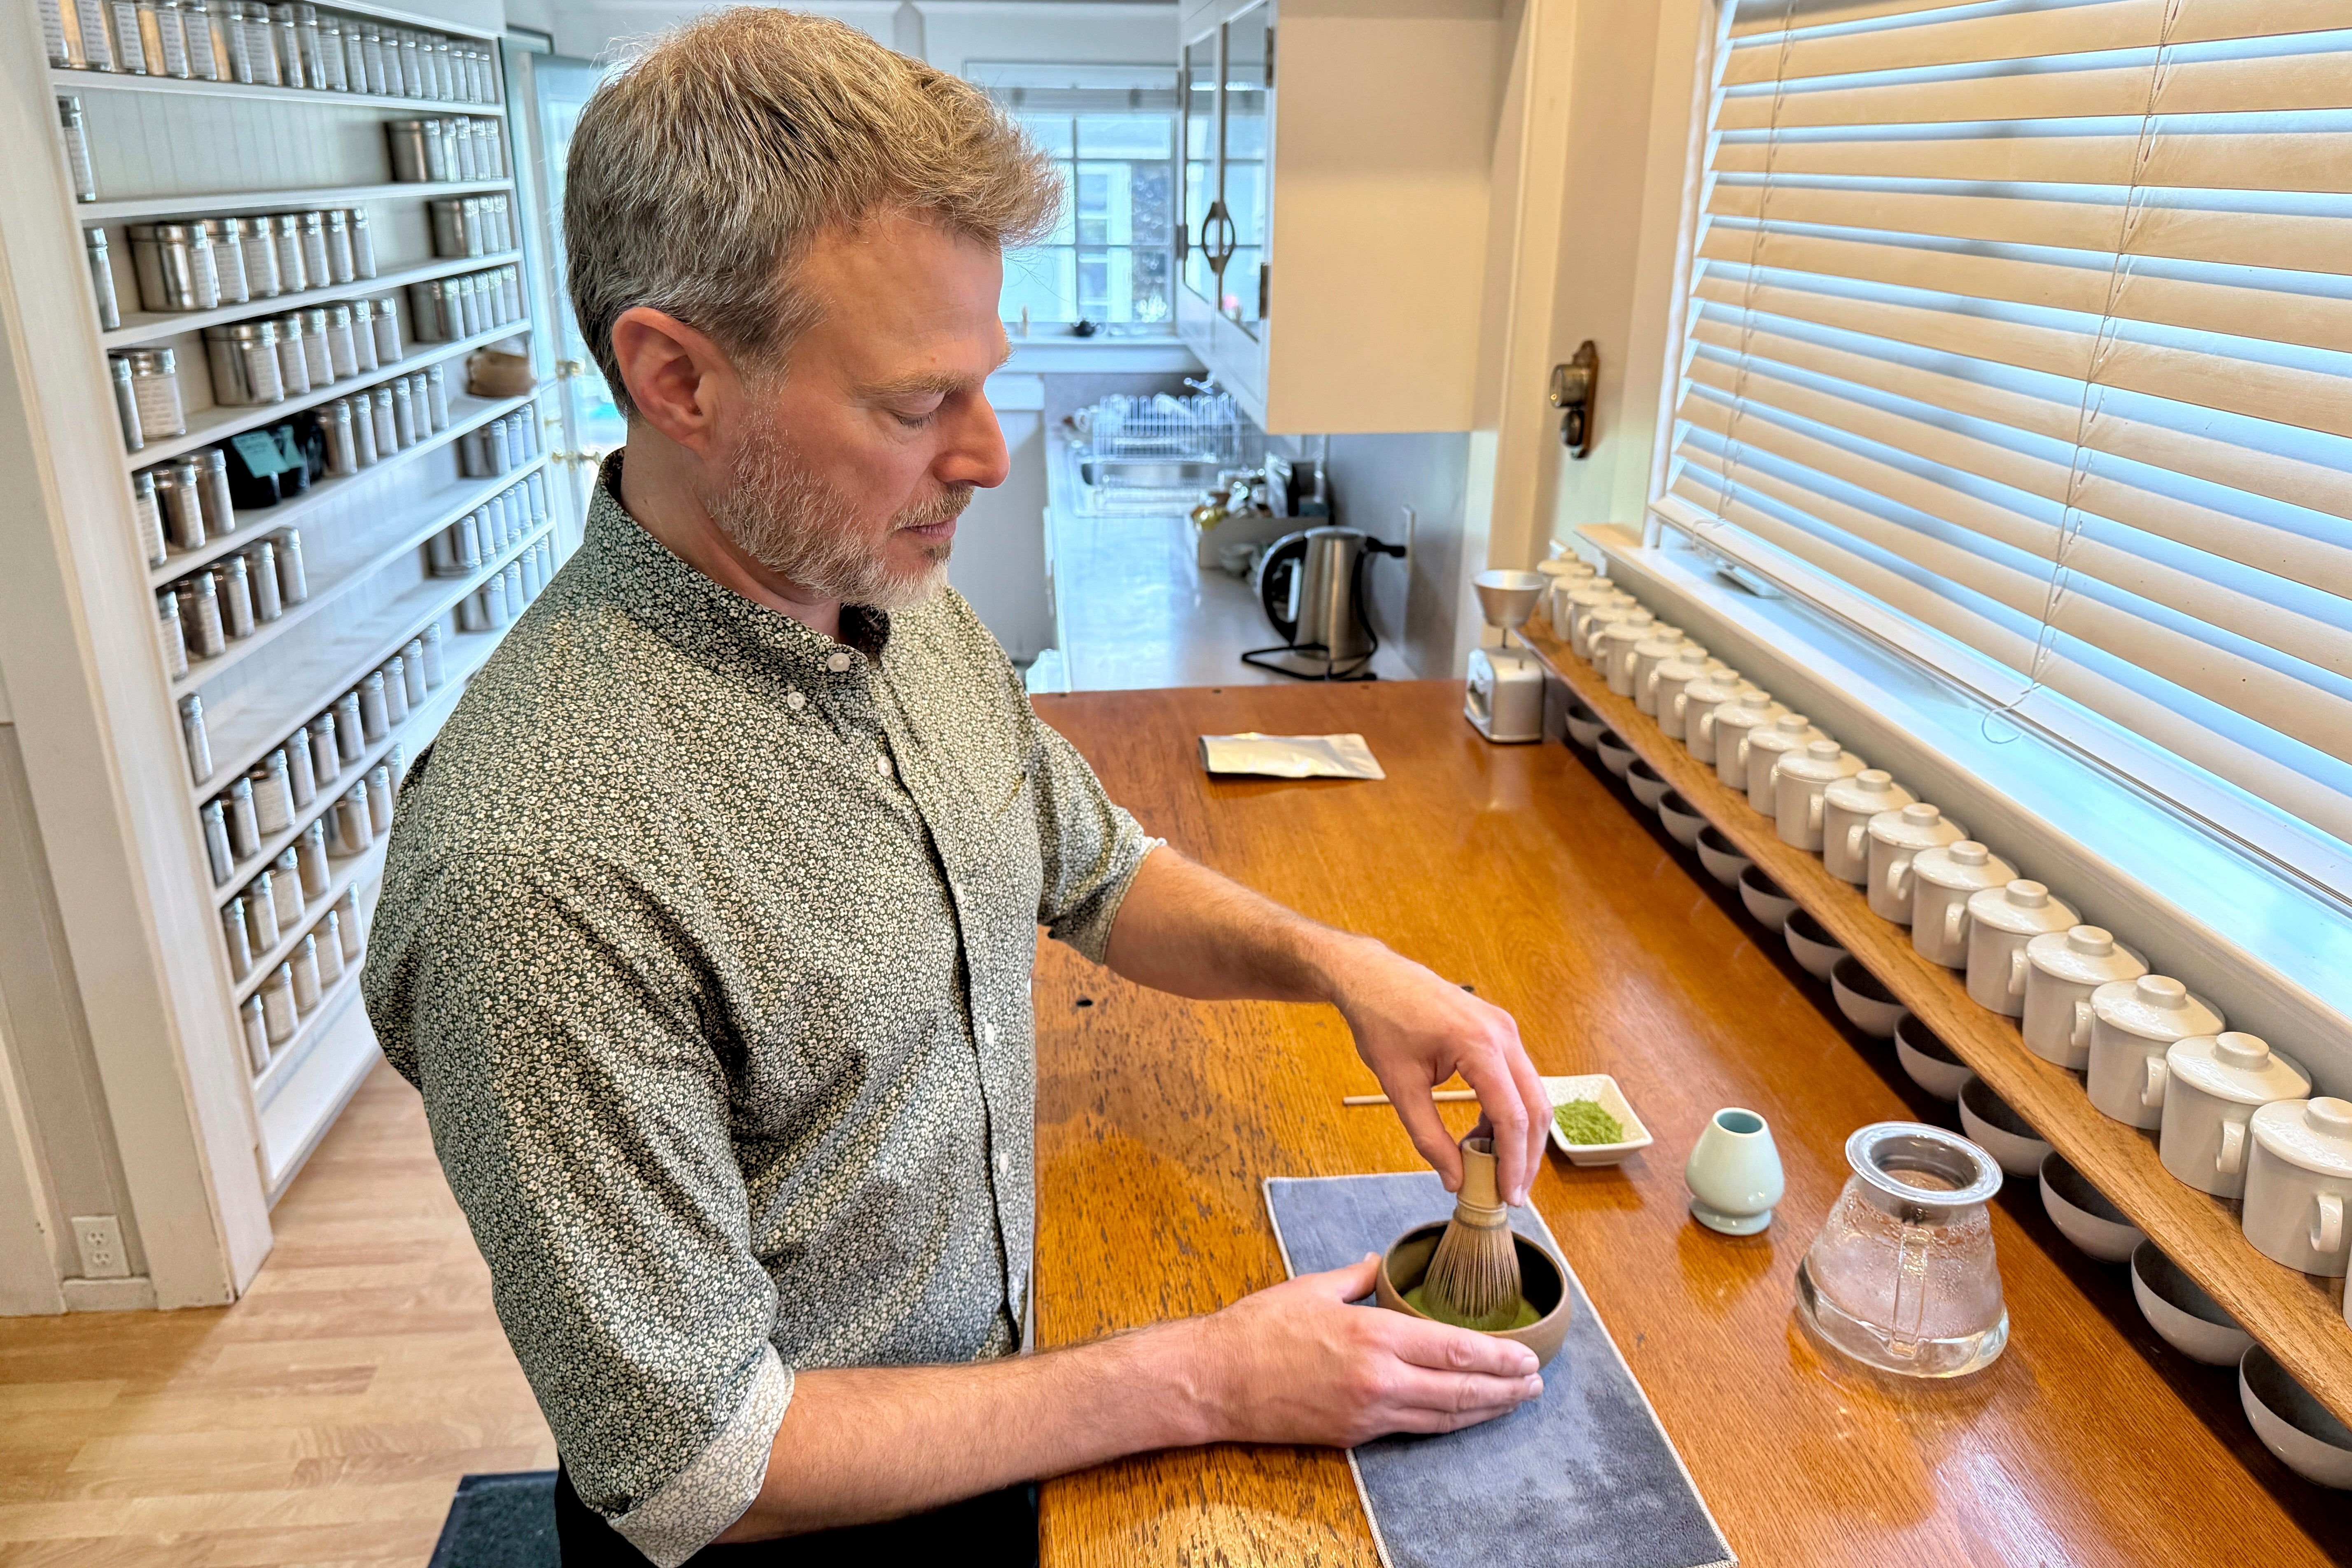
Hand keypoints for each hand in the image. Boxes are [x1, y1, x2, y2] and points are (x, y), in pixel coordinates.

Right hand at [1182, 1257, 1542, 1446]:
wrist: (1216, 1380)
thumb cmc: (1258, 1330)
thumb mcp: (1312, 1288)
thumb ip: (1355, 1277)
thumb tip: (1375, 1262)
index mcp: (1373, 1334)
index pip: (1453, 1350)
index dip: (1497, 1356)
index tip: (1527, 1357)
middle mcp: (1379, 1378)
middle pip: (1460, 1389)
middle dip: (1505, 1387)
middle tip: (1535, 1383)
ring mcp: (1368, 1412)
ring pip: (1443, 1416)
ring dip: (1485, 1410)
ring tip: (1514, 1401)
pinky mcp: (1353, 1435)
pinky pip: (1413, 1430)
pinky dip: (1447, 1423)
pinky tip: (1463, 1416)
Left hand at [1326, 940, 1548, 1203]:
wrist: (1375, 978)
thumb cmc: (1382, 1023)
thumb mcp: (1399, 1086)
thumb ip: (1428, 1137)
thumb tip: (1455, 1180)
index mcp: (1479, 1045)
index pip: (1512, 1116)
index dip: (1514, 1163)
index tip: (1509, 1197)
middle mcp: (1503, 1034)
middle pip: (1535, 1108)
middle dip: (1527, 1156)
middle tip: (1512, 1194)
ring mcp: (1506, 1029)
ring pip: (1532, 1095)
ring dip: (1520, 1136)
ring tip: (1493, 1170)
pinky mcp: (1500, 1031)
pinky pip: (1518, 1080)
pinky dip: (1508, 1112)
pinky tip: (1482, 1136)